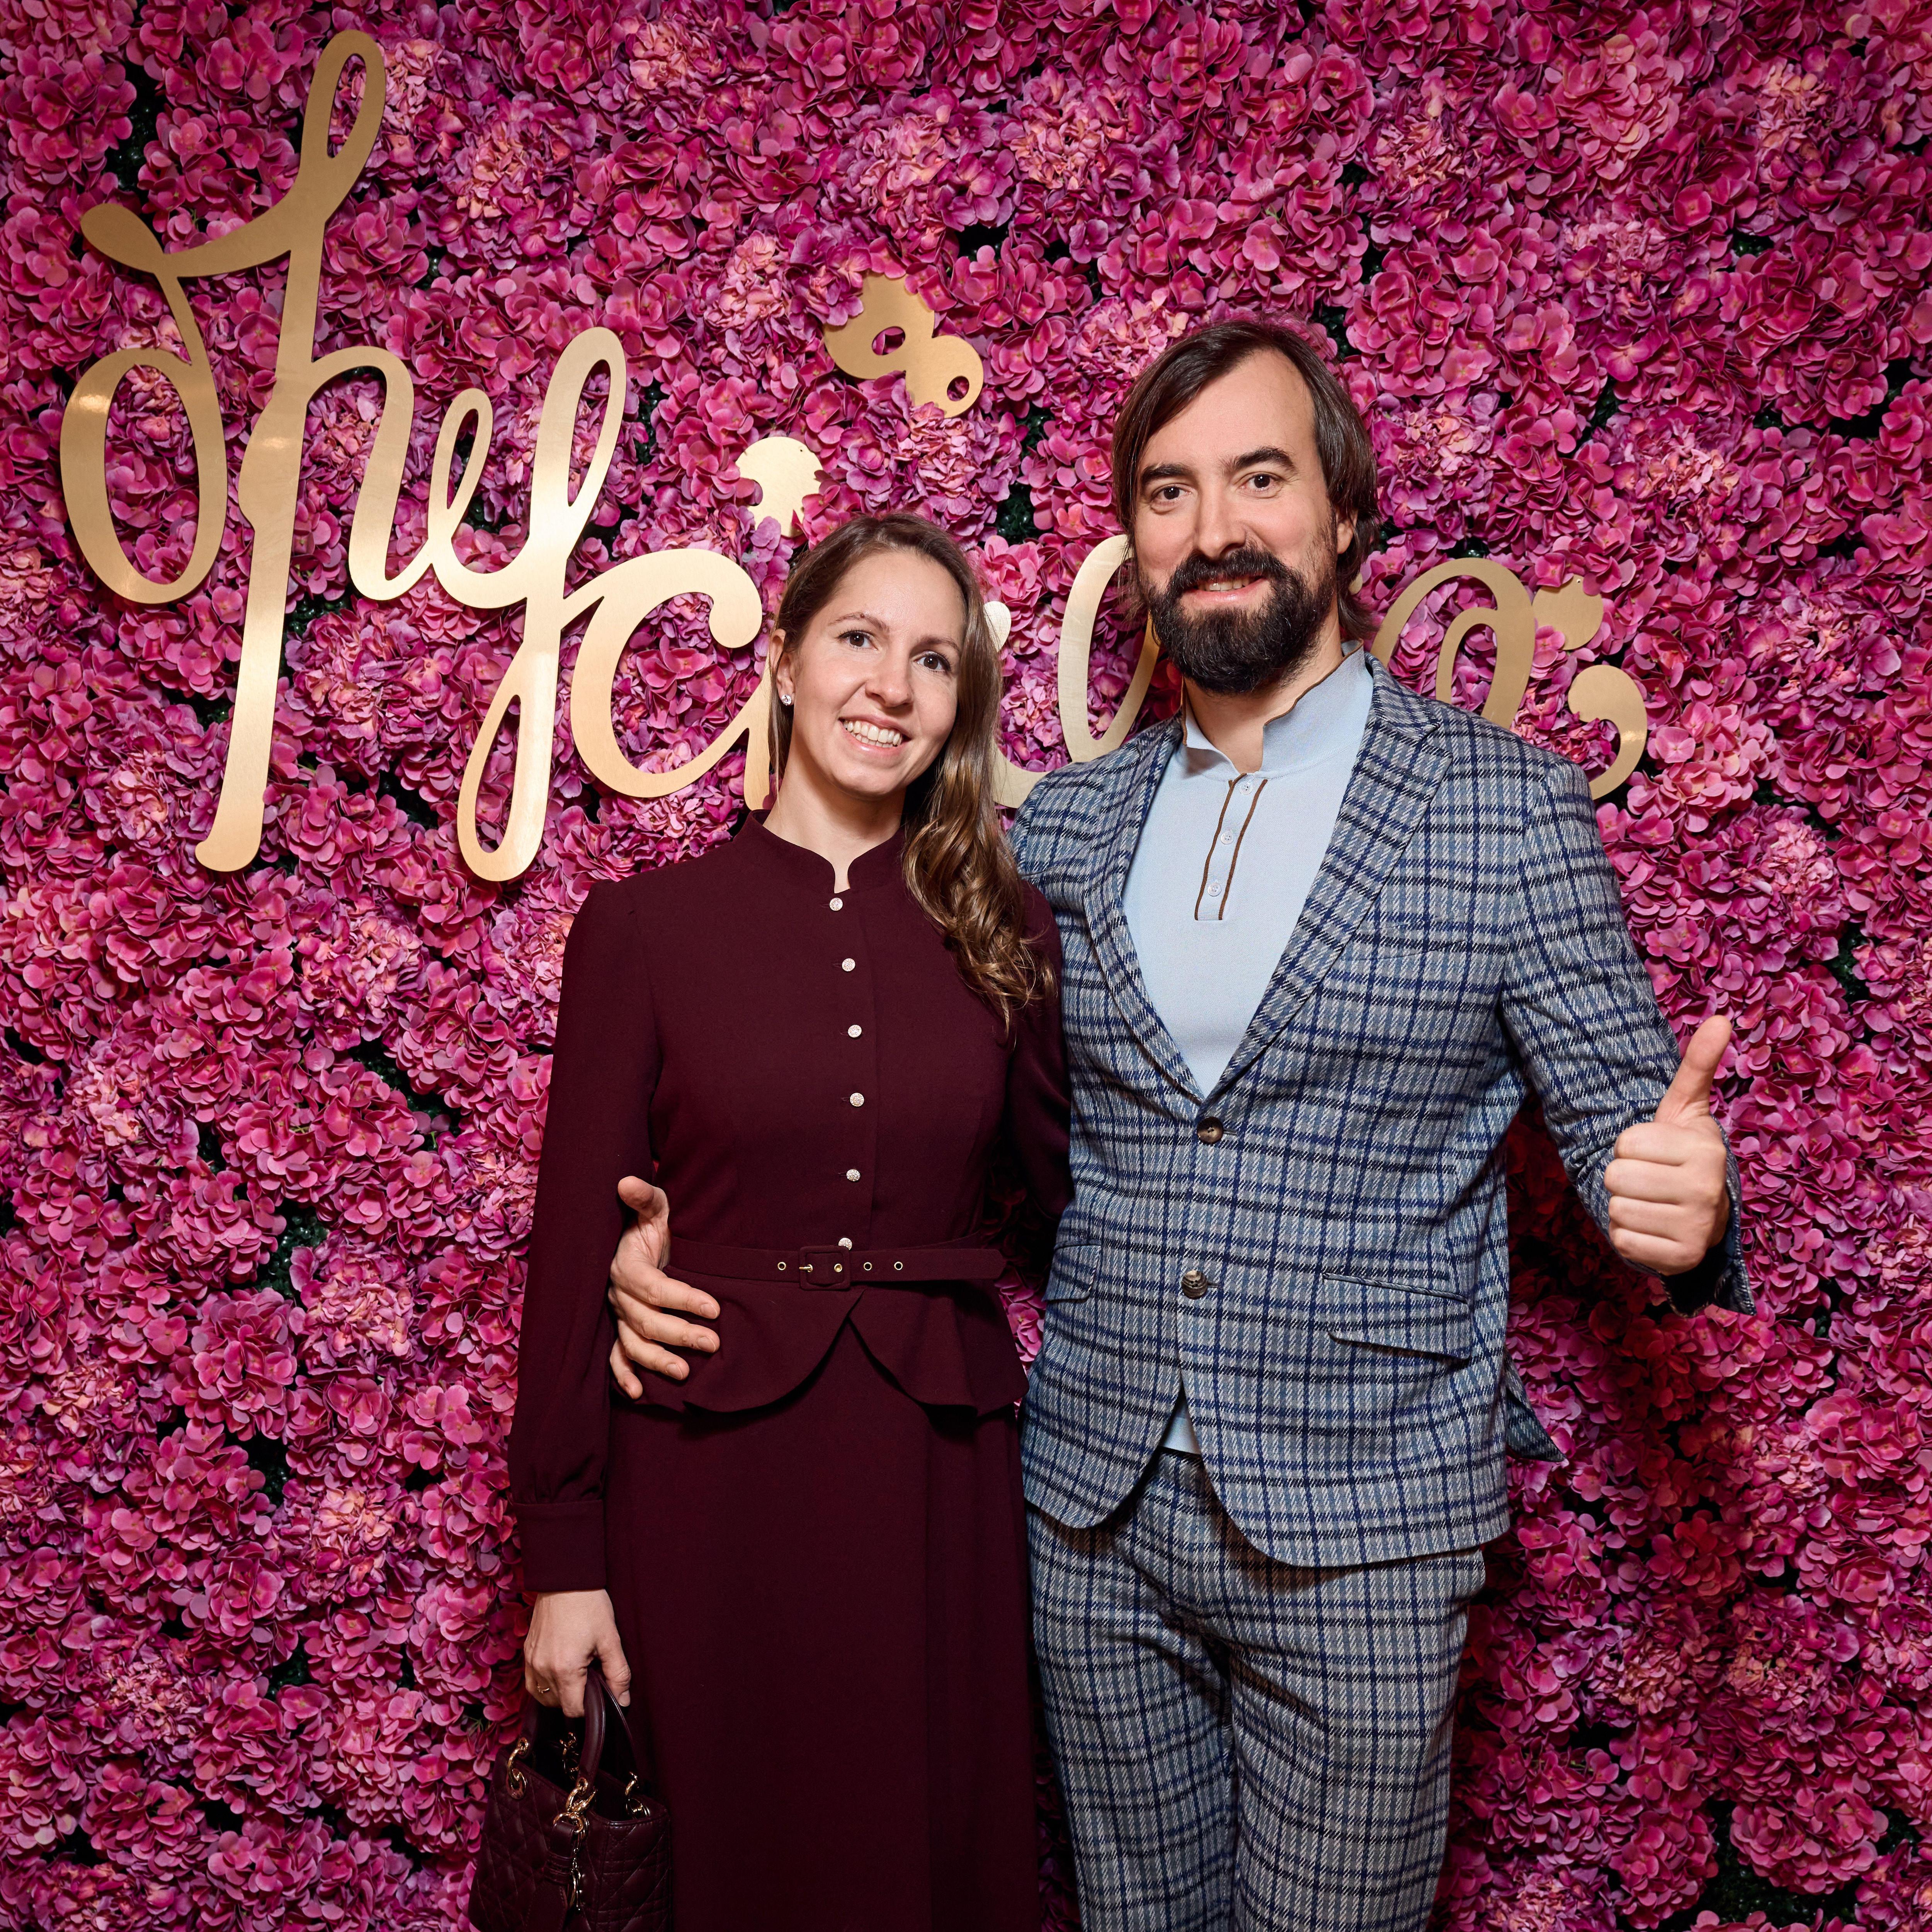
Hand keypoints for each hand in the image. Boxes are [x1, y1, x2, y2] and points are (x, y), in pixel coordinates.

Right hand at [524, 1589, 630, 1715]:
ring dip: (560, 1694)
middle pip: (559, 1704)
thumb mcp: (611, 1639)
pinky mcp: (527, 1653)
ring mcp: (531, 1661)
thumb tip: (623, 1701)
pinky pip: (532, 1683)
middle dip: (577, 1698)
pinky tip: (561, 1672)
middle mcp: (543, 1669)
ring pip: (543, 1696)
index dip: (590, 1707)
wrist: (566, 1578)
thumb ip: (618, 1674)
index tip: (600, 1692)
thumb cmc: (590, 1605)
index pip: (574, 1710)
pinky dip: (545, 1685)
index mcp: (565, 1669)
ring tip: (578, 1673)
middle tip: (592, 1676)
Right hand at [605, 1173, 718, 1396]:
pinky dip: (624, 1376)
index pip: (653, 1287)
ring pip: (632, 1343)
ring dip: (656, 1361)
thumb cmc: (652, 1223)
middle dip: (680, 1334)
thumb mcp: (654, 1206)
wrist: (637, 1237)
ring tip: (685, 1373)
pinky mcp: (619, 1328)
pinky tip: (639, 1393)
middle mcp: (618, 1294)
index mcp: (626, 1265)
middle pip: (646, 1320)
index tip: (715, 1308)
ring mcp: (617, 1314)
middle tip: (714, 1343)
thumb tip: (626, 1181)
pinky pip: (616, 1356)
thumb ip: (644, 1197)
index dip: (683, 1298)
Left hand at [1606, 1015, 1733, 1276]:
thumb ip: (1698, 1065)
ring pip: (1615, 1208)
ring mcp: (1696, 1229)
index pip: (1625, 1142)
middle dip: (1623, 1175)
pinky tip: (1653, 1228)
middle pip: (1615, 1175)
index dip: (1630, 1146)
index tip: (1656, 1153)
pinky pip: (1622, 1240)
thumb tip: (1722, 1018)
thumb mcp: (1686, 1109)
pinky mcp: (1679, 1260)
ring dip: (1624, 1205)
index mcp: (1705, 1150)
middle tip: (1651, 1179)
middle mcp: (1706, 1190)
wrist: (1702, 1213)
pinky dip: (1629, 1236)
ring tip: (1653, 1202)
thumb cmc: (1683, 1155)